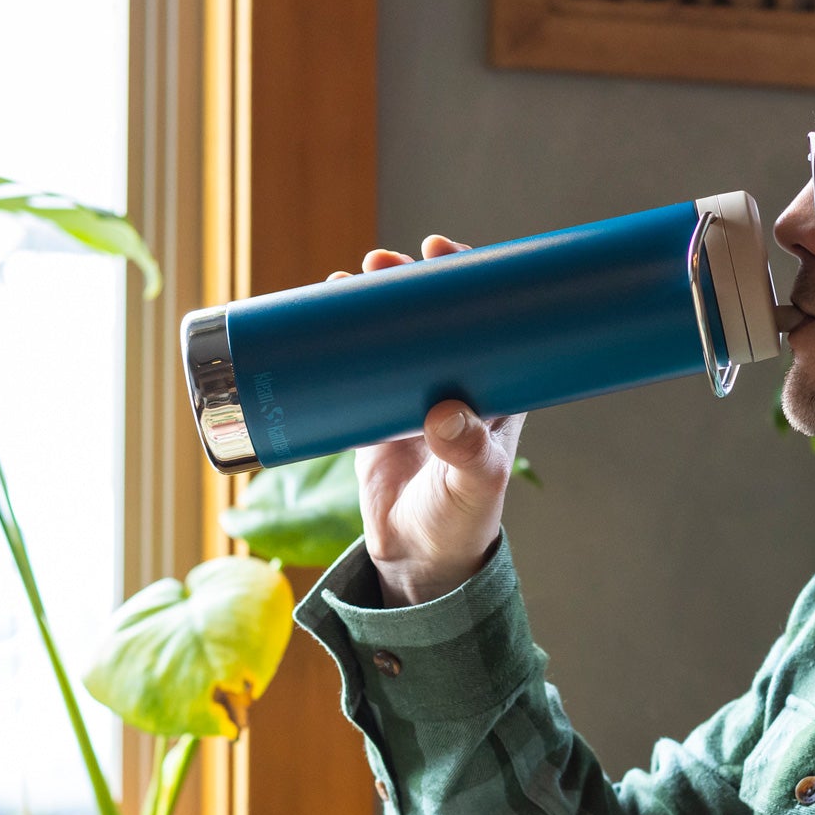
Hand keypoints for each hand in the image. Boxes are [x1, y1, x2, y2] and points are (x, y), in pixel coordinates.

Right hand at [327, 237, 526, 606]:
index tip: (441, 253)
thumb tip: (445, 412)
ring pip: (392, 333)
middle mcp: (455, 383)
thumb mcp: (473, 486)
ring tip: (347, 279)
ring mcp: (411, 395)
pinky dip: (339, 338)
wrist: (417, 561)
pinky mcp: (372, 414)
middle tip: (384, 263)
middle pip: (433, 314)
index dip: (468, 279)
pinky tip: (320, 311)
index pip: (486, 319)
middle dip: (408, 281)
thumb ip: (468, 454)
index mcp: (494, 390)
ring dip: (371, 301)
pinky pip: (357, 364)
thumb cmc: (461, 522)